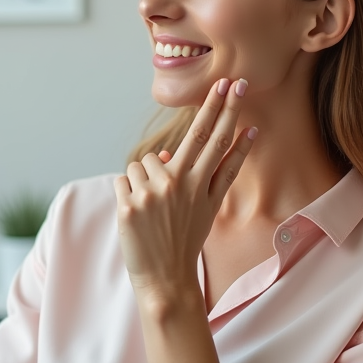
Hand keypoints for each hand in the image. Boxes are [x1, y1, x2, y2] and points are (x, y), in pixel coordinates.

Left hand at [113, 78, 257, 311]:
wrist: (164, 280)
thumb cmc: (183, 243)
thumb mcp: (206, 211)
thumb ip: (205, 178)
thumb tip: (184, 148)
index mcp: (202, 189)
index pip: (219, 144)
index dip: (230, 114)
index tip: (239, 89)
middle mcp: (182, 186)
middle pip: (199, 135)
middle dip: (215, 105)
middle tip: (228, 81)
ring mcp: (155, 194)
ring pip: (144, 162)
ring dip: (144, 180)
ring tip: (153, 211)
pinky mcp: (129, 205)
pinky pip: (123, 179)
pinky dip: (126, 193)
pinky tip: (138, 216)